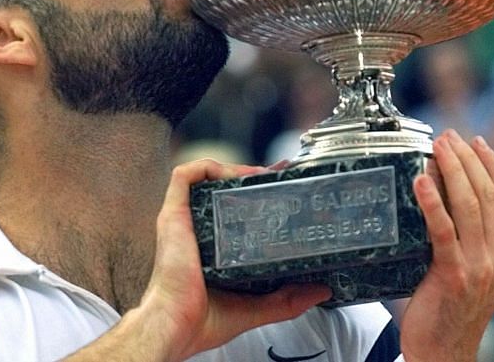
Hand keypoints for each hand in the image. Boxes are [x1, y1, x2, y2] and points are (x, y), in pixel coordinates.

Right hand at [64, 159, 330, 361]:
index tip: (281, 185)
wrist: (175, 326)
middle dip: (249, 176)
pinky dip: (209, 168)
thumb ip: (288, 299)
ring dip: (232, 168)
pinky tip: (233, 174)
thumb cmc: (201, 321)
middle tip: (278, 174)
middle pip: (220, 188)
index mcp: (209, 246)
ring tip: (259, 174)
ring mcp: (182, 219)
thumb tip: (321, 290)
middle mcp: (195, 228)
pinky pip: (184, 176)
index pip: (231, 209)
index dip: (255, 193)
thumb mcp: (255, 306)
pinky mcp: (172, 213)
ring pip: (204, 177)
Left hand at [399, 130, 493, 361]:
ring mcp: (479, 266)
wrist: (444, 349)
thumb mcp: (475, 268)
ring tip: (437, 147)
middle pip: (488, 194)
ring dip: (451, 170)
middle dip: (467, 159)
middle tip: (448, 136)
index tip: (477, 141)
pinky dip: (432, 201)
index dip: (492, 165)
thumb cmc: (452, 305)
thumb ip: (471, 237)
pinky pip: (443, 230)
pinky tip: (421, 180)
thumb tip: (447, 191)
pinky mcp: (453, 275)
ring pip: (469, 205)